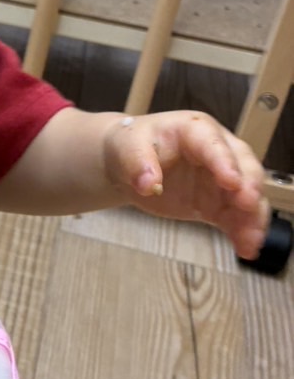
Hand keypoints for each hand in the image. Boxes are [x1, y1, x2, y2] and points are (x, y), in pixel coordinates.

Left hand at [103, 110, 268, 258]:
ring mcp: (219, 179)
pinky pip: (236, 217)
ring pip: (246, 194)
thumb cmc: (130, 147)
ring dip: (252, 216)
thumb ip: (138, 164)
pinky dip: (243, 232)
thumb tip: (149, 184)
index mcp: (194, 130)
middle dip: (249, 185)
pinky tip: (245, 248)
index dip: (225, 162)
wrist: (127, 164)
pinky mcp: (216, 204)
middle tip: (248, 205)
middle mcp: (216, 152)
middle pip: (243, 165)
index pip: (213, 144)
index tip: (231, 182)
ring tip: (251, 239)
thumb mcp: (126, 148)